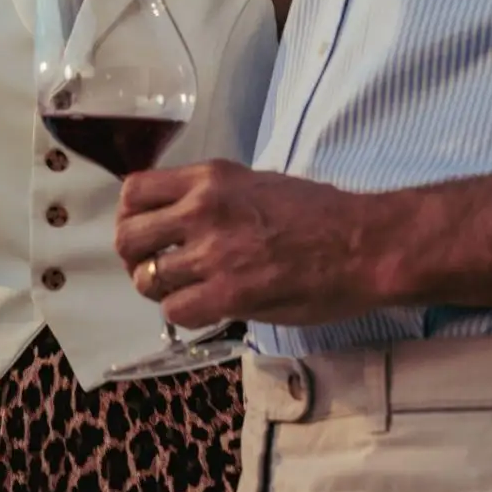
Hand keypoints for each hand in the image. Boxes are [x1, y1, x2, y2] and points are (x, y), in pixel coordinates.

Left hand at [113, 161, 391, 329]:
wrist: (362, 244)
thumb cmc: (318, 214)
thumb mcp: (254, 182)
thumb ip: (210, 197)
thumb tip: (174, 217)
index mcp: (209, 178)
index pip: (134, 191)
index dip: (131, 217)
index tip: (145, 232)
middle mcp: (202, 209)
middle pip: (129, 237)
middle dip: (135, 258)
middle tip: (155, 268)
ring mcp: (213, 253)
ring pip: (148, 278)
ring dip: (161, 289)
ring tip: (185, 291)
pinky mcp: (229, 294)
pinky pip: (175, 309)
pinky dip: (185, 313)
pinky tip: (206, 308)